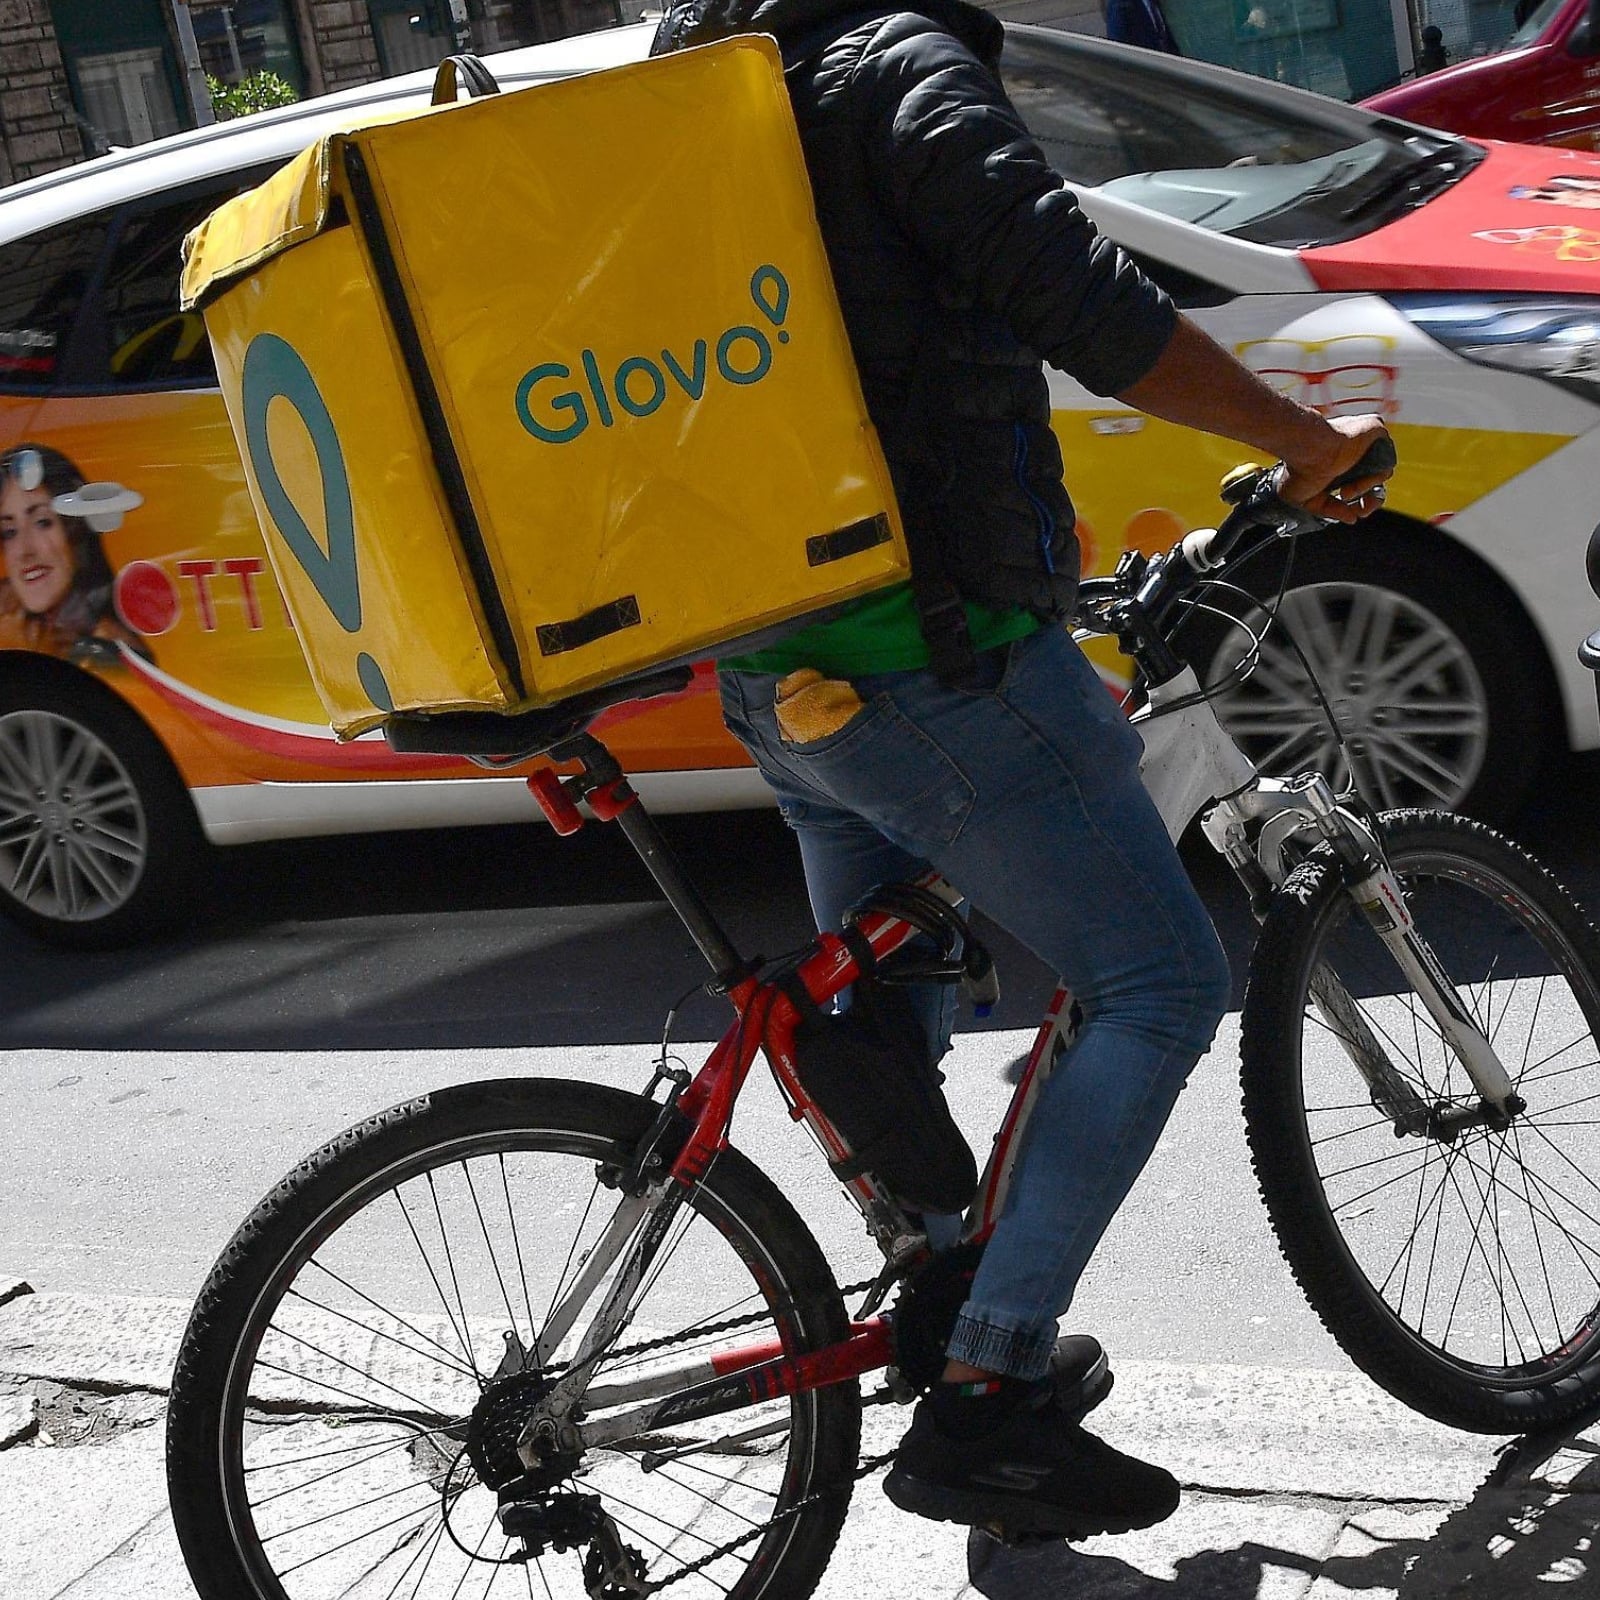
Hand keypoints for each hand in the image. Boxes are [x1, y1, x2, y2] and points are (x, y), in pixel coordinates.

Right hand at [1279, 414, 1394, 524]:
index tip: (1354, 512)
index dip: (1362, 502)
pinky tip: (1358, 480)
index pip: (1362, 485)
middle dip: (1371, 500)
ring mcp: (1366, 442)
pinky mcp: (1375, 430)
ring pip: (1382, 472)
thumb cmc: (1299, 469)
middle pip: (1377, 481)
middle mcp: (1355, 453)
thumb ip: (1331, 510)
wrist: (1306, 451)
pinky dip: (1375, 476)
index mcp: (1340, 465)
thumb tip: (1352, 518)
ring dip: (1365, 489)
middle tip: (1361, 509)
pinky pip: (1387, 459)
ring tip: (1346, 492)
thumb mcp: (1308, 501)